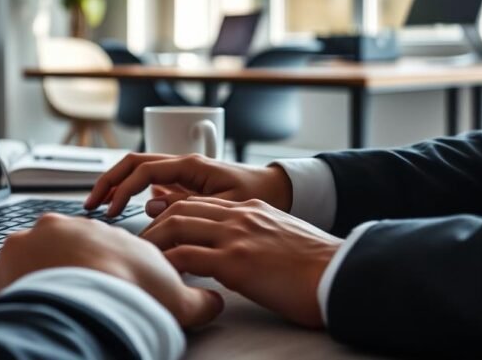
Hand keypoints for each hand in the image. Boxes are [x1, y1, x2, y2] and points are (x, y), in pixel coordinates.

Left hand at [0, 213, 223, 326]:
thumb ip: (197, 299)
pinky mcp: (12, 250)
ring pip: (36, 251)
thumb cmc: (131, 294)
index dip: (102, 268)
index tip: (100, 286)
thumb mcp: (176, 297)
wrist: (90, 300)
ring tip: (49, 297)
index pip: (103, 245)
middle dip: (68, 266)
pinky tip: (28, 298)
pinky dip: (17, 279)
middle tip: (74, 294)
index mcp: (109, 233)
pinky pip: (9, 263)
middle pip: (67, 245)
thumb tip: (213, 303)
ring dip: (40, 270)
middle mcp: (73, 227)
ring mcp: (38, 236)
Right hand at [84, 153, 292, 217]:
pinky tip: (124, 209)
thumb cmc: (261, 195)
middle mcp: (183, 164)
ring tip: (100, 206)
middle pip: (132, 164)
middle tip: (91, 204)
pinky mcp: (184, 184)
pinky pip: (150, 182)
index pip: (143, 171)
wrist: (282, 190)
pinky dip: (131, 192)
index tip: (112, 212)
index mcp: (192, 165)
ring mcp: (182, 173)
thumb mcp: (227, 207)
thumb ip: (191, 207)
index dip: (123, 190)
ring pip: (138, 171)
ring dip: (116, 185)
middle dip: (108, 181)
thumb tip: (152, 206)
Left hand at [141, 197, 342, 327]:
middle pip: (181, 209)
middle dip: (155, 225)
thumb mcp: (283, 239)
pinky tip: (161, 278)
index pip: (199, 203)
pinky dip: (168, 266)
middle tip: (140, 245)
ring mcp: (236, 236)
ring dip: (154, 242)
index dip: (173, 213)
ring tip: (143, 260)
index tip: (158, 229)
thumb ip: (257, 238)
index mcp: (251, 210)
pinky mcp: (235, 262)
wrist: (341, 275)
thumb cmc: (319, 267)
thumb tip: (239, 257)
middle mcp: (240, 216)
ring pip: (177, 226)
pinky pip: (186, 257)